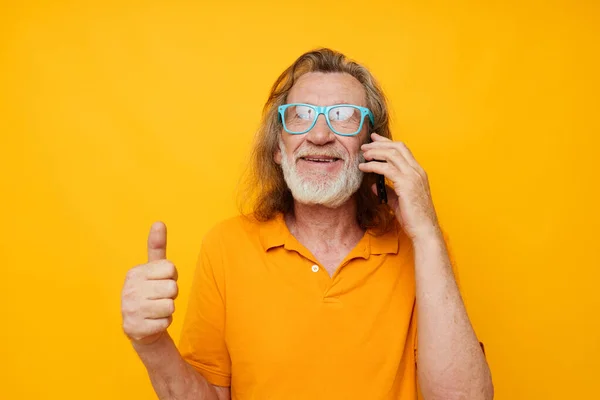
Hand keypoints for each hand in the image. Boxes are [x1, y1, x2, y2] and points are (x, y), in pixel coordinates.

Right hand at [121, 222, 178, 344]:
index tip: (161, 282)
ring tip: (156, 309)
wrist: (140, 325)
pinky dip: (163, 323)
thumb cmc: (151, 292)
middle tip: (159, 298)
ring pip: (170, 306)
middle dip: (171, 295)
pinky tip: (152, 322)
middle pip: (173, 288)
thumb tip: (159, 222)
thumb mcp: (154, 269)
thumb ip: (157, 247)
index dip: (171, 277)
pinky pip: (166, 323)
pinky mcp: (135, 328)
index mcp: (135, 273)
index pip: (170, 269)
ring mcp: (130, 310)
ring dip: (168, 310)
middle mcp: (129, 290)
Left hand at [359, 133, 440, 240]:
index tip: (375, 140)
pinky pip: (386, 169)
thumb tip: (374, 185)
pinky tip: (363, 168)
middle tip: (365, 145)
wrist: (424, 229)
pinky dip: (373, 166)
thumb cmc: (414, 218)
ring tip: (363, 155)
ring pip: (391, 155)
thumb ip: (388, 191)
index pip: (403, 150)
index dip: (388, 143)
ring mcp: (413, 176)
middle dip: (380, 143)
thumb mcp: (398, 201)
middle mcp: (417, 171)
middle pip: (397, 147)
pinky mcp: (406, 184)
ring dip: (375, 152)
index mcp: (418, 172)